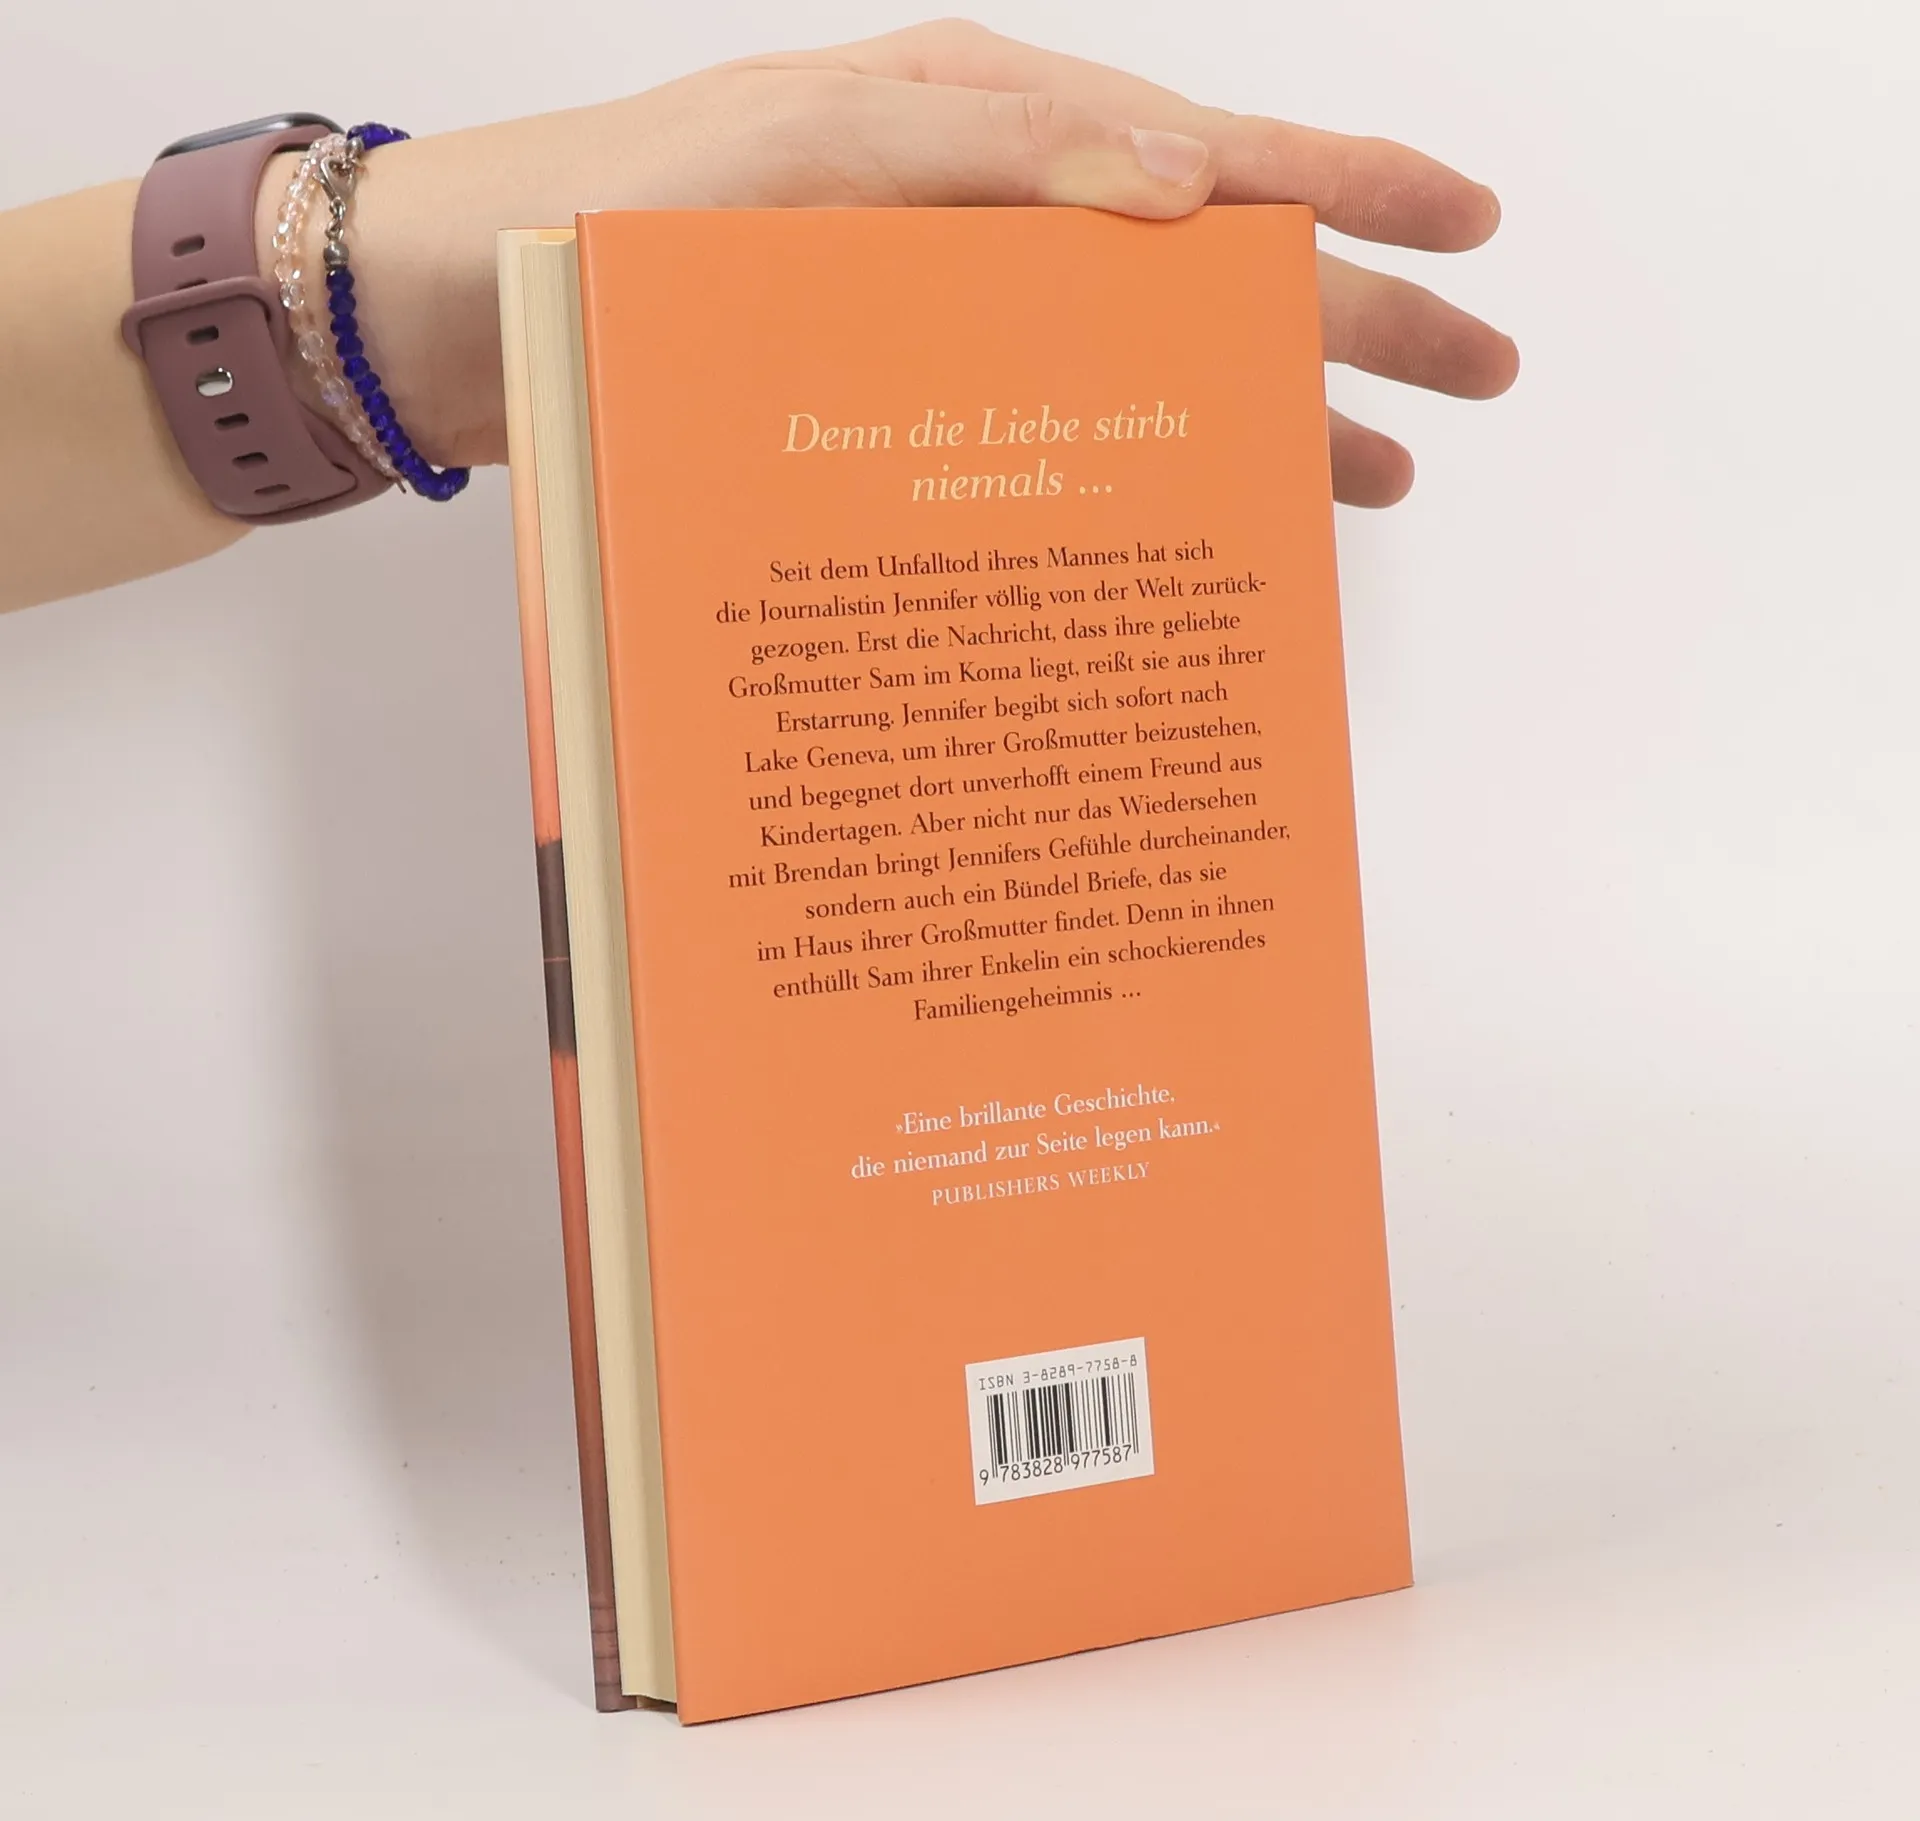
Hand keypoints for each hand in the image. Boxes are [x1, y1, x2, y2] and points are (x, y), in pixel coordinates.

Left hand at [337, 19, 1516, 504]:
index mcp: (996, 132)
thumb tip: (1178, 184)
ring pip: (1151, 363)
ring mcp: (957, 313)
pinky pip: (1062, 426)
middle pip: (1217, 270)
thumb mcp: (813, 159)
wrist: (476, 311)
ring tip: (1374, 476)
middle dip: (1358, 320)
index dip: (1354, 193)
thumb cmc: (627, 221)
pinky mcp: (906, 398)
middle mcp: (994, 219)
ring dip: (1266, 414)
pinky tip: (1188, 510)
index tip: (1472, 230)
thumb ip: (995, 155)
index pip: (1217, 157)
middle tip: (1482, 376)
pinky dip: (1139, 465)